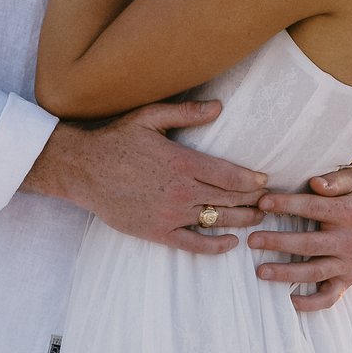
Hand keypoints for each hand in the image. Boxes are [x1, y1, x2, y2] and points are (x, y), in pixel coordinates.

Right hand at [24, 101, 267, 251]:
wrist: (82, 170)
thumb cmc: (116, 141)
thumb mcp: (149, 117)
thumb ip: (186, 113)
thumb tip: (219, 106)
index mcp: (183, 162)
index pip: (230, 175)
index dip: (252, 181)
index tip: (264, 181)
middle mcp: (181, 190)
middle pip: (229, 199)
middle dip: (253, 200)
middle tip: (269, 201)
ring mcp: (170, 214)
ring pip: (217, 220)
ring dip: (243, 220)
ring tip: (258, 218)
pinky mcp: (157, 232)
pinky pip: (193, 244)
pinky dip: (215, 246)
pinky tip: (231, 243)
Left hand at [249, 169, 351, 311]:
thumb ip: (336, 180)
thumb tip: (315, 184)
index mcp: (349, 213)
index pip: (312, 208)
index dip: (286, 205)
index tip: (262, 202)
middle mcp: (349, 241)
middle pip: (309, 244)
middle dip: (278, 242)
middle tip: (252, 241)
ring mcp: (348, 264)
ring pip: (314, 273)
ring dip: (286, 274)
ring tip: (261, 272)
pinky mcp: (348, 280)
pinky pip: (329, 297)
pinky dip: (310, 303)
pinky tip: (289, 300)